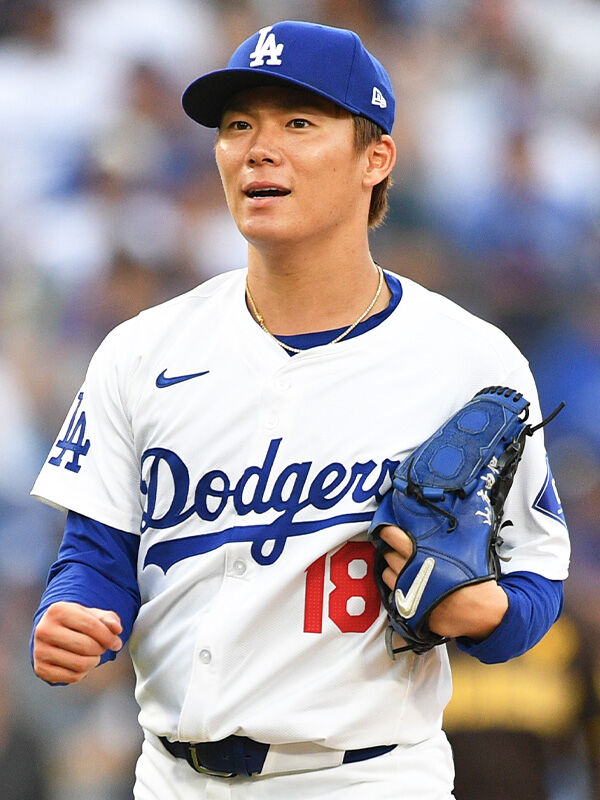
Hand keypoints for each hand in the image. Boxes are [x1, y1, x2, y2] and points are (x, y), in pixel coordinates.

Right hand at [33, 602, 122, 684]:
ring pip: (79, 664)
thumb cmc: (78, 622)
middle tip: (103, 648)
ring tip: (94, 655)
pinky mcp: (40, 669)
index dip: (108, 637)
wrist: (54, 633)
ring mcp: (40, 651)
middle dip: (101, 649)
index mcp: (58, 610)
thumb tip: (117, 629)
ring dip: (94, 661)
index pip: (90, 626)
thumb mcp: (94, 615)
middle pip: (85, 646)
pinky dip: (84, 673)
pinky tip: (82, 663)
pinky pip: (72, 677)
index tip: (117, 643)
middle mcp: (44, 630)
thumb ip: (109, 619)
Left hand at [379, 526, 508, 640]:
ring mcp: (406, 590)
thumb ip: (443, 538)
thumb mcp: (461, 549)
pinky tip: (406, 584)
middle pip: (387, 555)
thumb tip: (438, 526)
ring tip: (402, 567)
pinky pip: (392, 593)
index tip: (386, 530)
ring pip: (386, 574)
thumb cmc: (471, 580)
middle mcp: (409, 572)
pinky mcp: (407, 607)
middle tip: (397, 548)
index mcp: (420, 555)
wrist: (478, 609)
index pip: (393, 537)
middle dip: (390, 549)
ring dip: (391, 569)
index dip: (388, 532)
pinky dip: (396, 587)